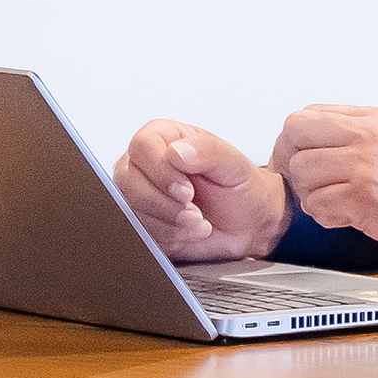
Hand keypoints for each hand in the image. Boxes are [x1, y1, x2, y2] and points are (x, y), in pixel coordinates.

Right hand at [114, 121, 291, 262]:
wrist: (249, 225)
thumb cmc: (241, 188)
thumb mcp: (234, 164)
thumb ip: (207, 150)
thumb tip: (176, 152)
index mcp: (165, 138)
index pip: (142, 146)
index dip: (161, 171)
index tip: (187, 191)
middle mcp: (147, 163)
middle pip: (128, 181)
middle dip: (165, 205)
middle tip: (195, 213)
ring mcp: (141, 193)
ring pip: (133, 210)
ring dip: (170, 224)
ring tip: (199, 221)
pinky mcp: (143, 221)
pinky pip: (141, 234)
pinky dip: (170, 239)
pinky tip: (190, 232)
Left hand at [272, 105, 377, 267]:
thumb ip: (361, 135)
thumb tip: (321, 137)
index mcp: (376, 120)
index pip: (309, 115)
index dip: (293, 140)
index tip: (294, 159)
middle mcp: (369, 136)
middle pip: (295, 134)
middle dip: (291, 163)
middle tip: (303, 183)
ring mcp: (366, 165)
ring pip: (302, 172)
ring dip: (311, 195)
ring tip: (336, 204)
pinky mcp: (365, 197)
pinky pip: (317, 203)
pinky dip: (325, 215)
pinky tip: (346, 218)